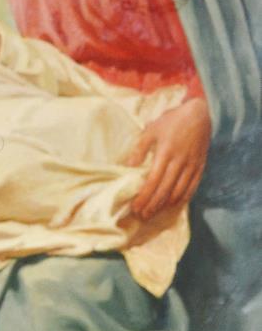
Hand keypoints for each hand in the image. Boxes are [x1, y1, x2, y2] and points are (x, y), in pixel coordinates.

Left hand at [126, 96, 210, 219]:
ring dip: (165, 205)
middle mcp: (179, 162)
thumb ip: (140, 149)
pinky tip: (174, 204)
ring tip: (154, 213)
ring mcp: (191, 166)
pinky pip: (192, 187)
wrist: (201, 115)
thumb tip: (129, 166)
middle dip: (152, 205)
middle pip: (164, 190)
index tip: (135, 207)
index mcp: (165, 153)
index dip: (144, 197)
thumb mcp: (152, 130)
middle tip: (142, 216)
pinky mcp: (200, 167)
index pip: (153, 181)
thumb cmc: (173, 121)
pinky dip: (182, 198)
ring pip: (178, 192)